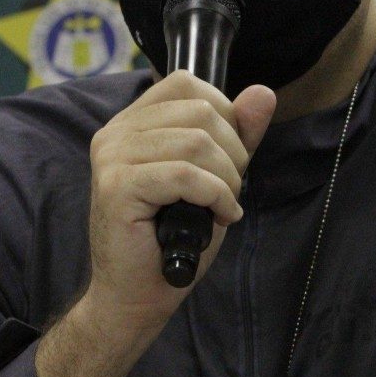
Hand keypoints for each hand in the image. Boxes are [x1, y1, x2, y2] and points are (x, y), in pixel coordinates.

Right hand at [85, 70, 275, 330]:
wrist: (138, 295)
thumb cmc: (175, 238)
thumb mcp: (216, 175)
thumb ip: (238, 134)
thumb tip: (263, 92)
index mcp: (132, 122)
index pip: (186, 82)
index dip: (224, 113)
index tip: (229, 157)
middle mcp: (115, 132)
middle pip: (200, 110)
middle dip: (233, 153)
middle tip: (229, 190)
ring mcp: (111, 157)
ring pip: (197, 142)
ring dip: (227, 179)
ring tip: (222, 206)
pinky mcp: (117, 187)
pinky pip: (186, 175)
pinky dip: (216, 195)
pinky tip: (219, 216)